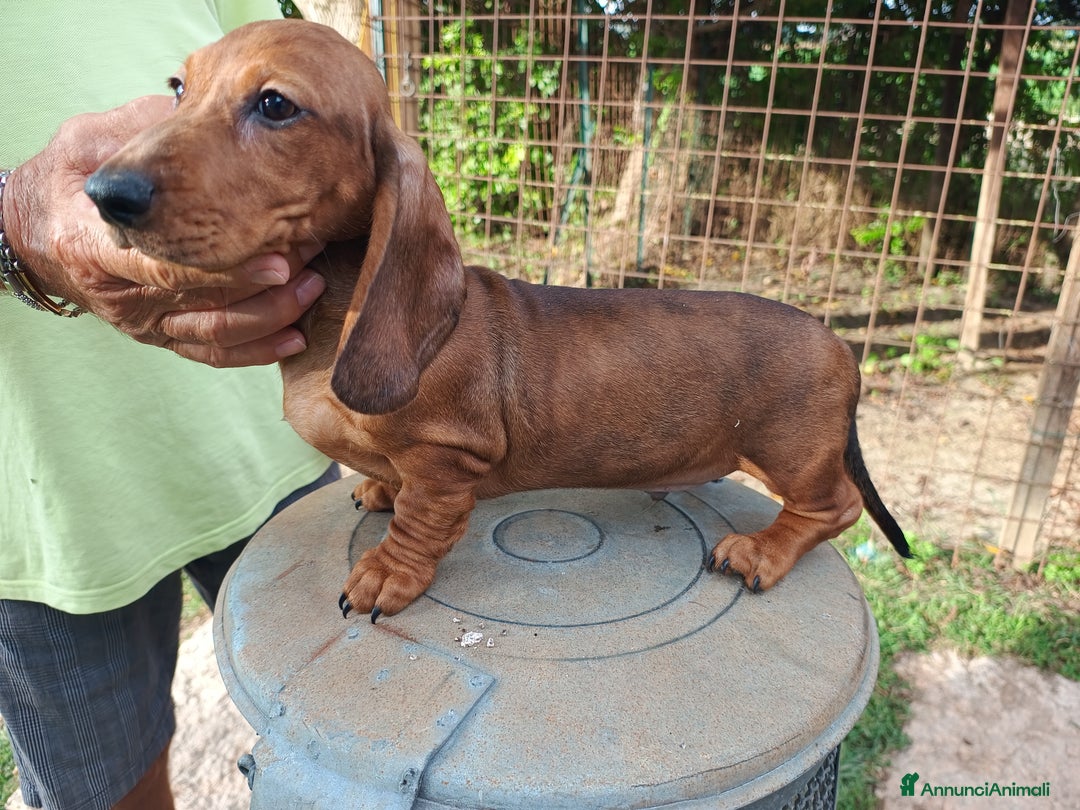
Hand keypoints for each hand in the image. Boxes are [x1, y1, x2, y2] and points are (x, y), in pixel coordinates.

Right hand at [2, 95, 325, 366]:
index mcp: (99, 248)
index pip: (167, 267)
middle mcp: (124, 295)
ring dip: (272, 313)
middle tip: (312, 253)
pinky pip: (215, 354)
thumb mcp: (93, 143)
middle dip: (266, 282)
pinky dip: (258, 349)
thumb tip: (202, 107)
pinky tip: (297, 335)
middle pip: (206, 301)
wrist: (40, 226)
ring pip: (218, 333)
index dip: (226, 262)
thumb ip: (144, 134)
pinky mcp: (166, 337)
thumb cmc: (72, 174)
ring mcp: (148, 322)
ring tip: (314, 286)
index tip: (276, 246)